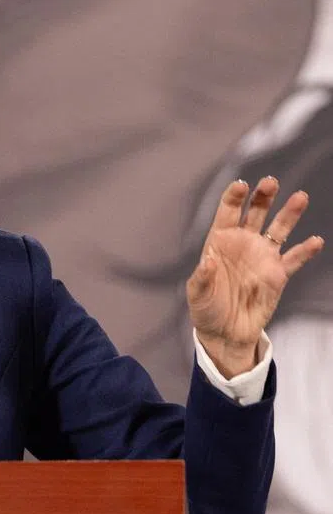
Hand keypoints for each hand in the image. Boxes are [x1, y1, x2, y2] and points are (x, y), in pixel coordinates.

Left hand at [187, 177, 323, 377]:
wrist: (225, 332)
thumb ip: (201, 277)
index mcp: (220, 242)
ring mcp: (262, 257)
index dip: (234, 198)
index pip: (228, 214)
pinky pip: (294, 259)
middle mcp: (243, 244)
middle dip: (263, 197)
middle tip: (271, 181)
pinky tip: (315, 240)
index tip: (241, 185)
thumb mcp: (197, 294)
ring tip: (300, 197)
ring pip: (278, 230)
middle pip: (256, 214)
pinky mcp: (277, 274)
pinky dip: (305, 250)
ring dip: (289, 214)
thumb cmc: (205, 308)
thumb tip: (207, 260)